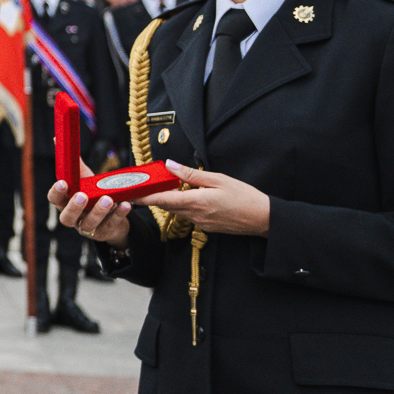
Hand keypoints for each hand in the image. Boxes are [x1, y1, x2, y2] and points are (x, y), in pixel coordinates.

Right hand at [49, 160, 132, 250]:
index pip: (54, 200)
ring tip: (108, 199)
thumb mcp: (85, 180)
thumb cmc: (94, 195)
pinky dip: (119, 215)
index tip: (62, 183)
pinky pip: (111, 225)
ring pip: (89, 224)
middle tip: (82, 196)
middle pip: (67, 218)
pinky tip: (125, 204)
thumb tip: (58, 139)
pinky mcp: (105, 233)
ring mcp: (88, 228)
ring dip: (98, 212)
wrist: (113, 217)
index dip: (56, 192)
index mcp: (65, 203)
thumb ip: (74, 164)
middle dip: (74, 207)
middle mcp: (74, 218)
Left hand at [135, 160, 270, 236]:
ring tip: (161, 187)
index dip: (143, 196)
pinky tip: (185, 196)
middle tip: (141, 185)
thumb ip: (191, 174)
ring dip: (168, 200)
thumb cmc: (245, 197)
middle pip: (167, 205)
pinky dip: (182, 205)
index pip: (162, 200)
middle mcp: (195, 216)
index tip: (129, 192)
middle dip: (152, 196)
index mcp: (196, 203)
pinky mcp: (207, 226)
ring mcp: (201, 223)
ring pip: (177, 210)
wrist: (264, 219)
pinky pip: (188, 215)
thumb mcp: (218, 180)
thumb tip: (170, 166)